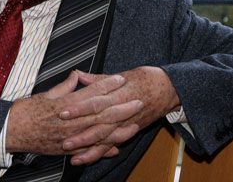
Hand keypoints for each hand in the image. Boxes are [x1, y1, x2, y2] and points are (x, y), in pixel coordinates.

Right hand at [6, 71, 141, 155]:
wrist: (12, 132)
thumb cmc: (26, 111)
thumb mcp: (46, 94)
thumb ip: (65, 87)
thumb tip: (77, 76)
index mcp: (65, 105)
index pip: (91, 93)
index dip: (107, 85)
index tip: (120, 79)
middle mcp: (70, 122)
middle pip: (101, 113)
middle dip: (121, 107)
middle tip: (138, 101)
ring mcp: (70, 137)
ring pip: (99, 133)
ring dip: (119, 128)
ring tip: (135, 123)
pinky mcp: (67, 149)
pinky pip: (89, 150)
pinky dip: (103, 149)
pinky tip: (117, 147)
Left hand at [60, 66, 180, 164]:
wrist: (169, 89)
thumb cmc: (146, 79)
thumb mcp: (123, 74)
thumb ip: (99, 79)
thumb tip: (78, 74)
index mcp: (119, 94)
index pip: (97, 102)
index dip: (80, 108)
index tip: (64, 112)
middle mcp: (123, 112)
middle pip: (99, 125)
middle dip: (81, 134)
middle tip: (63, 140)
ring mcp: (126, 124)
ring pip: (105, 139)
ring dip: (88, 147)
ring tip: (71, 153)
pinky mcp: (128, 132)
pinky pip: (111, 145)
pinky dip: (98, 153)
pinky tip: (84, 159)